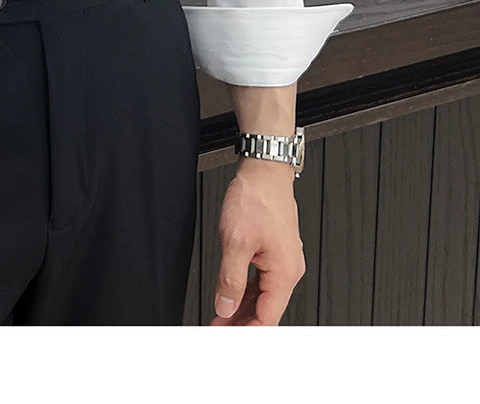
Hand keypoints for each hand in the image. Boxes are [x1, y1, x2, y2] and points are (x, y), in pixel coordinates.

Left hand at [210, 159, 305, 324]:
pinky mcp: (274, 251)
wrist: (263, 171)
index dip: (245, 332)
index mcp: (284, 272)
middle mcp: (288, 269)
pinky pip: (260, 280)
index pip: (267, 318)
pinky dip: (245, 291)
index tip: (226, 337)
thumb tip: (225, 305)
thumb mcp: (235, 241)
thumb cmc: (256, 198)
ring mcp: (283, 260)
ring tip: (220, 316)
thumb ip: (229, 279)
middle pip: (266, 310)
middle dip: (242, 322)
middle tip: (218, 329)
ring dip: (241, 308)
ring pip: (262, 295)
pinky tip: (230, 295)